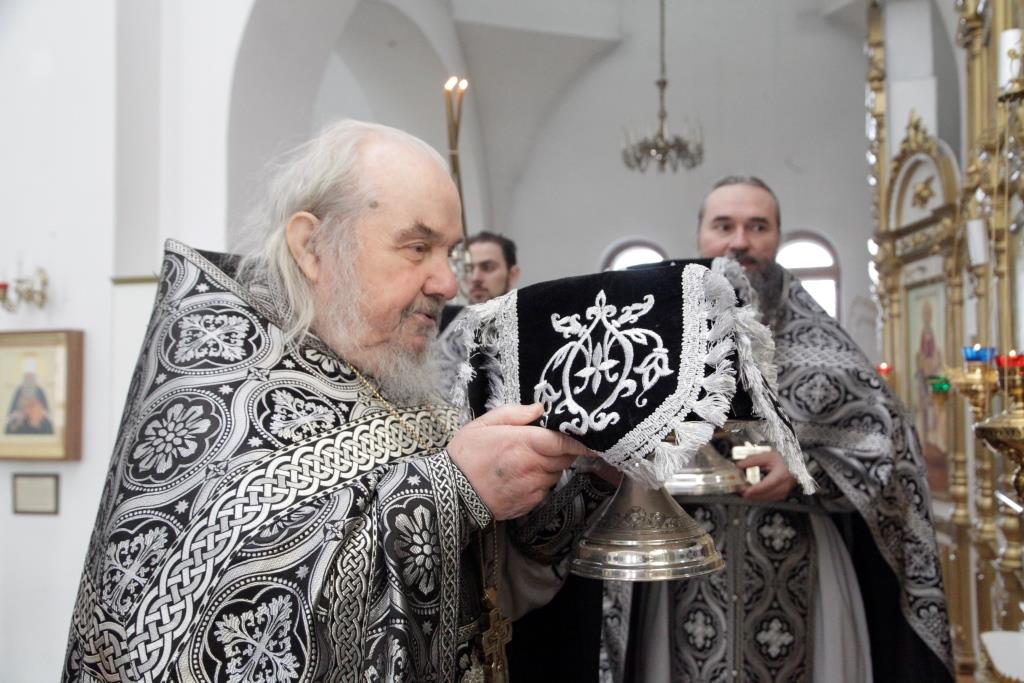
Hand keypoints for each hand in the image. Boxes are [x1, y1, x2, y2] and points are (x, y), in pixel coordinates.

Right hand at [447, 403, 592, 519]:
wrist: (452, 493)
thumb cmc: (466, 455)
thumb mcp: (484, 424)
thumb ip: (514, 413)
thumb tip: (540, 409)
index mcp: (524, 443)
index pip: (564, 442)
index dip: (578, 441)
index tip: (586, 438)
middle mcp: (533, 466)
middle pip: (565, 458)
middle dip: (561, 450)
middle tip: (544, 445)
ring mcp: (533, 487)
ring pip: (556, 474)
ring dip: (550, 466)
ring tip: (526, 462)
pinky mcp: (530, 504)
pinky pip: (545, 490)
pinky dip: (540, 482)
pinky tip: (520, 478)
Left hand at [734, 449, 795, 502]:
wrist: (793, 463)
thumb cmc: (782, 459)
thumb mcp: (767, 456)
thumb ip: (752, 460)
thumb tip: (739, 465)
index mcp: (781, 474)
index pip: (766, 485)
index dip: (754, 489)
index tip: (744, 490)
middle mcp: (784, 485)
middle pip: (765, 494)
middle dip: (751, 494)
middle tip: (740, 490)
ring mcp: (784, 492)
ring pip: (767, 499)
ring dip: (755, 497)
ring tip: (745, 491)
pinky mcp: (782, 495)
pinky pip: (769, 499)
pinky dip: (761, 497)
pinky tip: (754, 493)